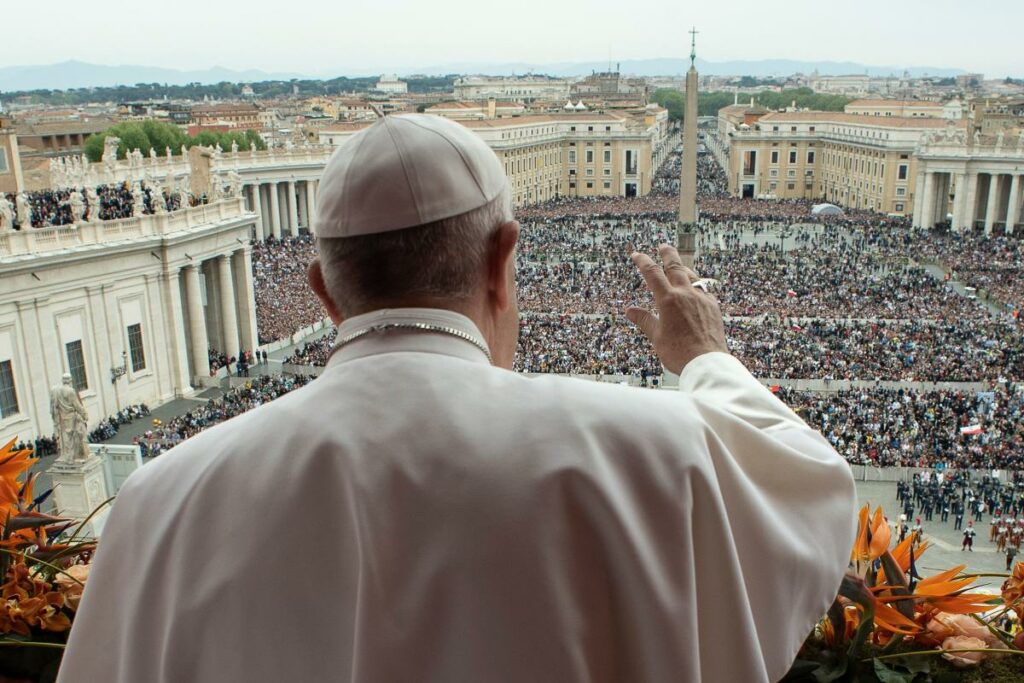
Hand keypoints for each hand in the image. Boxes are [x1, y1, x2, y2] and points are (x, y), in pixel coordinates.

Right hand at [625, 244, 727, 374]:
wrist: (707, 362)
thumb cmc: (679, 353)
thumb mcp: (656, 337)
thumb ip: (644, 320)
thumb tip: (629, 310)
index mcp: (668, 300)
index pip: (652, 273)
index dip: (643, 261)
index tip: (637, 255)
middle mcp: (686, 294)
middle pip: (675, 266)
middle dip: (667, 254)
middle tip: (663, 246)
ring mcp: (702, 298)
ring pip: (692, 275)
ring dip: (683, 268)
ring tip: (678, 266)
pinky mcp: (713, 306)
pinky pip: (704, 289)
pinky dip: (696, 285)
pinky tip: (695, 290)